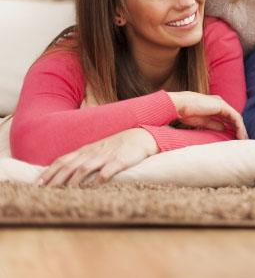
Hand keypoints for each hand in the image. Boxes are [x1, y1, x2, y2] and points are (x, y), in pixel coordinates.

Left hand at [38, 128, 157, 186]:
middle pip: (69, 166)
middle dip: (55, 179)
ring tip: (64, 193)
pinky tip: (92, 189)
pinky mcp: (119, 161)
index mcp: (84, 151)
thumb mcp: (96, 150)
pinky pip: (106, 172)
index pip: (62, 160)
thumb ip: (81, 160)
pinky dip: (97, 180)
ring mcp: (105, 157)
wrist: (140, 137)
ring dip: (73, 181)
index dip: (49, 172)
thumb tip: (64, 174)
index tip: (37, 184)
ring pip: (84, 169)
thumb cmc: (116, 147)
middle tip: (45, 192)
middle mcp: (91, 153)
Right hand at [168, 91, 247, 139]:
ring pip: (236, 118)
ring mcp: (222, 104)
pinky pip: (235, 117)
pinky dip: (239, 127)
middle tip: (243, 141)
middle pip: (233, 118)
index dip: (232, 128)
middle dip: (239, 130)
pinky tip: (240, 135)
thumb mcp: (202, 121)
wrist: (179, 105)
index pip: (227, 118)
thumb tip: (223, 128)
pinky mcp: (223, 106)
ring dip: (241, 129)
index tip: (235, 139)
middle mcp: (220, 104)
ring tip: (243, 140)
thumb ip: (214, 124)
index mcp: (214, 107)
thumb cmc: (186, 113)